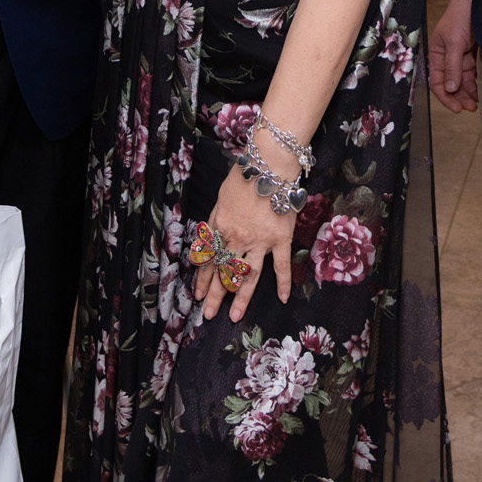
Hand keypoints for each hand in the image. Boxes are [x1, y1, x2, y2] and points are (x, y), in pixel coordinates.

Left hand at [194, 166, 296, 323]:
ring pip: (248, 275)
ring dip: (241, 297)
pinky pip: (281, 266)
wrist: (270, 165)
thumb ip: (217, 219)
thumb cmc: (245, 176)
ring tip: (234, 316)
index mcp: (221, 226)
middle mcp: (238, 238)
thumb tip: (211, 237)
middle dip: (215, 295)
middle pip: (224, 271)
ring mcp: (260, 241)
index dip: (202, 277)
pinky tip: (282, 298)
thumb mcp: (221, 197)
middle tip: (208, 314)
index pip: (208, 258)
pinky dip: (283, 283)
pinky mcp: (280, 239)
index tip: (197, 294)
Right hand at [430, 0, 478, 112]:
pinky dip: (475, 82)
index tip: (457, 109)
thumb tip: (450, 89)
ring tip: (477, 103)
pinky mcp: (472, 53)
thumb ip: (452, 67)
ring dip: (468, 92)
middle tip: (471, 108)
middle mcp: (447, 57)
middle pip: (450, 83)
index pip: (437, 82)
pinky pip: (472, 72)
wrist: (476, 0)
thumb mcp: (454, 43)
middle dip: (459, 97)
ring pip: (462, 80)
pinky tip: (481, 90)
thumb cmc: (460, 17)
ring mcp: (460, 55)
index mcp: (437, 54)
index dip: (445, 97)